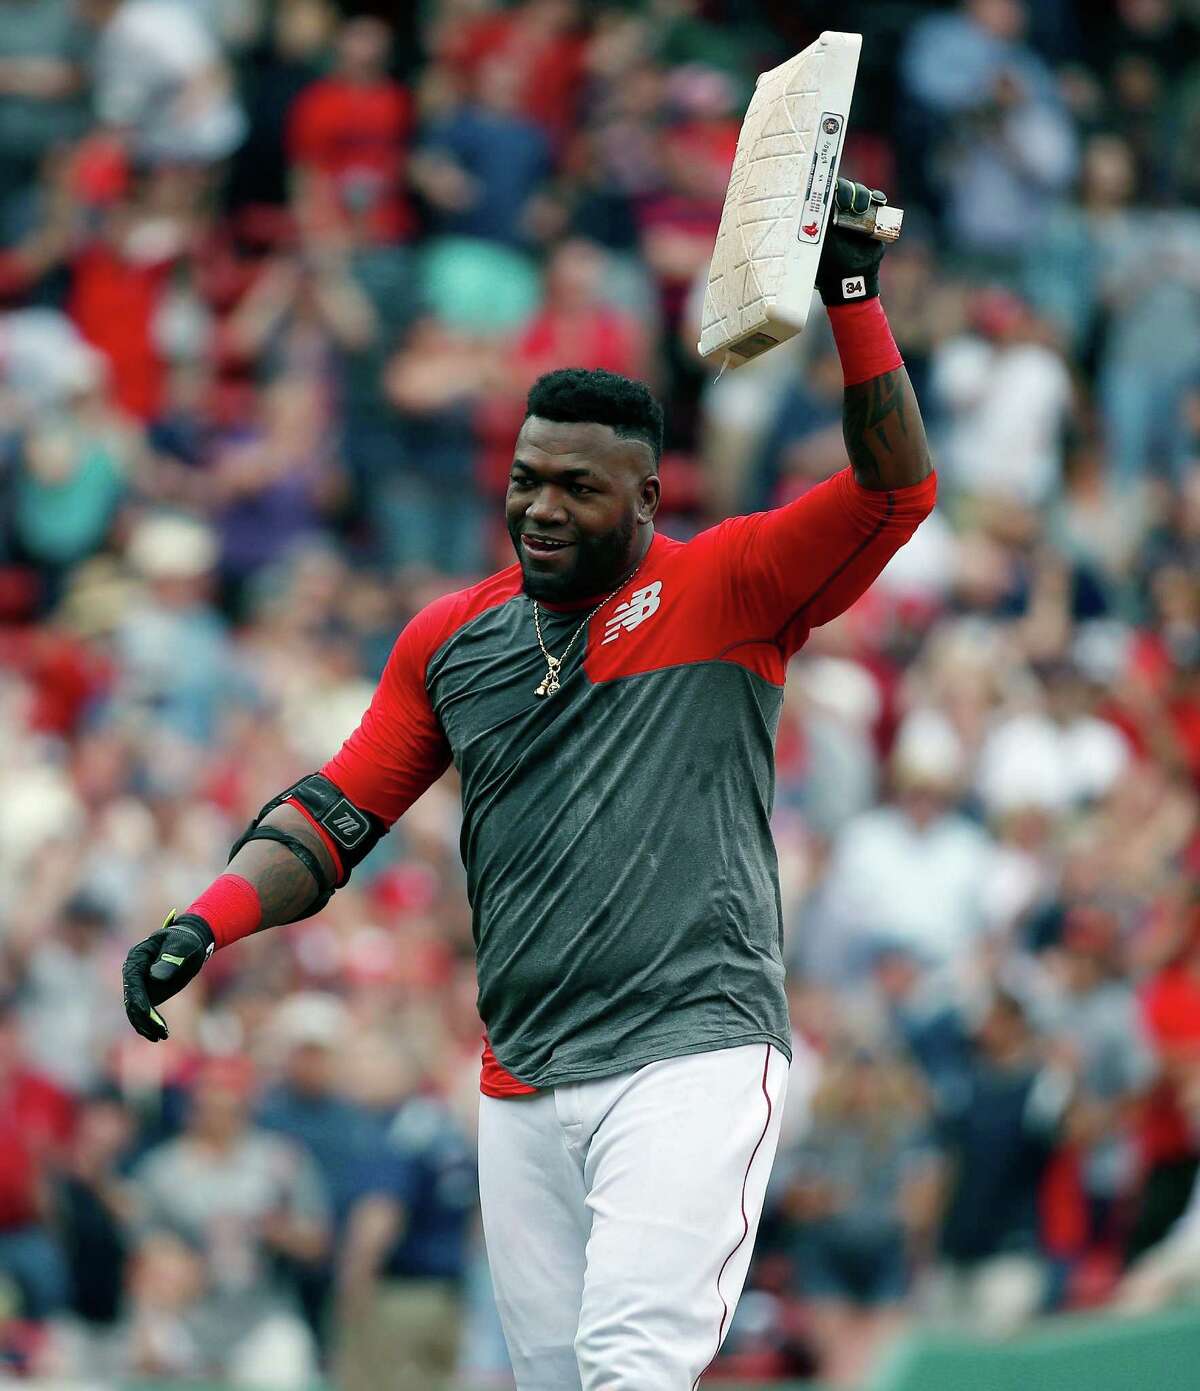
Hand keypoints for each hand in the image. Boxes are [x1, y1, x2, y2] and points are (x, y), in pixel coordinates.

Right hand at [122, 911, 213, 1041]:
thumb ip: (170, 958)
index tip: (148, 1014)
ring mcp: (139, 984)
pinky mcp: (148, 992)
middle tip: (159, 1033)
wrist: (191, 942)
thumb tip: (154, 977)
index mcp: (137, 957)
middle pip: (132, 999)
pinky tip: (160, 1034)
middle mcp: (133, 972)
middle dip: (143, 1018)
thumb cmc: (186, 941)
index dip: (139, 999)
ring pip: (135, 1010)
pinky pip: (144, 1011)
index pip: (133, 982)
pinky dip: (150, 1023)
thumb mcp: (182, 946)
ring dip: (146, 1025)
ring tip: (161, 1037)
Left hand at [816, 178, 889, 305]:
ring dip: (862, 195)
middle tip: (847, 204)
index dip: (831, 188)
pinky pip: (876, 201)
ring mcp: (857, 212)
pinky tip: (879, 201)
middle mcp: (840, 209)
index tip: (832, 193)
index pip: (827, 192)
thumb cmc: (827, 264)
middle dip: (847, 191)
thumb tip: (809, 210)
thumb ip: (815, 228)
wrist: (849, 279)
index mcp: (824, 214)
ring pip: (860, 192)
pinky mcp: (873, 217)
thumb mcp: (817, 245)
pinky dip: (878, 198)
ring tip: (861, 208)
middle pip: (845, 188)